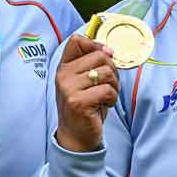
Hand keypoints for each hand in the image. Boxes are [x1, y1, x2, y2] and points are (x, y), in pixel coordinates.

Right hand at [54, 35, 117, 152]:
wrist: (76, 136)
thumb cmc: (85, 107)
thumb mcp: (85, 81)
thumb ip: (93, 64)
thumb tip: (108, 50)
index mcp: (64, 67)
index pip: (77, 40)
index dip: (95, 46)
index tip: (103, 59)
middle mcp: (63, 75)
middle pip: (99, 56)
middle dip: (112, 70)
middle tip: (108, 85)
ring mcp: (69, 89)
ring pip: (106, 72)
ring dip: (114, 86)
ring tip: (105, 96)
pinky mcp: (79, 102)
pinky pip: (107, 90)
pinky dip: (112, 98)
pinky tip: (104, 105)